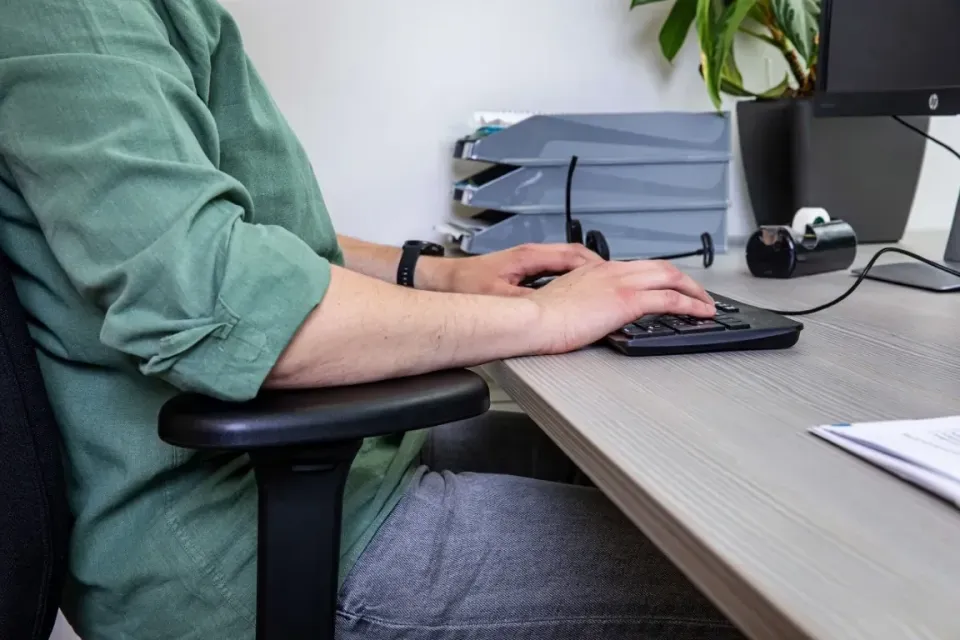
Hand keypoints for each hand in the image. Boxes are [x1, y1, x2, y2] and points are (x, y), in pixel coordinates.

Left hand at [423, 243, 603, 295]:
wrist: (443, 279)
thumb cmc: (464, 283)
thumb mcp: (497, 297)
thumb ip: (524, 303)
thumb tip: (547, 310)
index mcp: (529, 255)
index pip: (573, 255)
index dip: (596, 266)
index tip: (611, 275)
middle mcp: (531, 254)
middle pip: (575, 255)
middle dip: (597, 267)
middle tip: (614, 279)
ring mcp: (527, 260)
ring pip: (566, 261)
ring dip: (585, 271)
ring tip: (600, 285)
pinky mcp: (522, 268)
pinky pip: (556, 268)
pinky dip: (571, 276)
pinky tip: (575, 289)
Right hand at [527, 259, 715, 353]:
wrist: (532, 319)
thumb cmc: (538, 317)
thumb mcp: (563, 302)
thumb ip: (582, 301)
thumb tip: (590, 314)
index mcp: (595, 269)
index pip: (637, 267)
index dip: (659, 276)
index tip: (668, 287)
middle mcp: (611, 270)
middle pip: (661, 267)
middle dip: (685, 280)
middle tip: (698, 294)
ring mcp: (620, 283)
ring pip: (671, 277)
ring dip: (694, 291)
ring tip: (706, 305)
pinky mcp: (626, 300)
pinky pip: (670, 299)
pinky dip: (691, 305)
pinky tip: (702, 314)